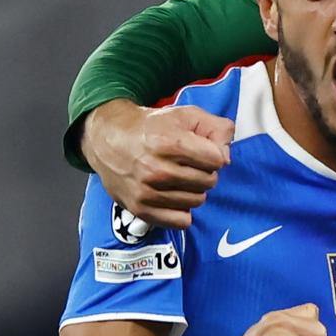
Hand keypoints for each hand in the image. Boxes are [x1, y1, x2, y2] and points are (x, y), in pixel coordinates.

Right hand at [82, 99, 233, 228]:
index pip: (217, 160)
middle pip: (208, 181)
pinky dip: (182, 210)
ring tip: (180, 178)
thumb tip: (226, 156)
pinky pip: (180, 221)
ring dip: (194, 190)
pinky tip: (174, 195)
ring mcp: (147, 191)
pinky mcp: (140, 208)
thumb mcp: (186, 115)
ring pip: (197, 200)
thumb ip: (216, 128)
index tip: (202, 151)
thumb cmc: (151, 127)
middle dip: (205, 171)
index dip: (214, 154)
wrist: (109, 138)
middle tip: (189, 164)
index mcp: (169, 142)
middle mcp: (156, 169)